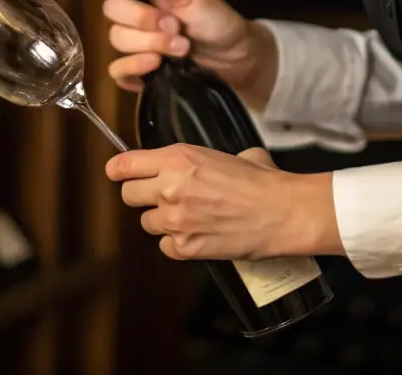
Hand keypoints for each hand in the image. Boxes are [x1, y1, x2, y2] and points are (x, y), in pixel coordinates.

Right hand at [87, 0, 275, 105]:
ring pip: (116, 40)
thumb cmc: (213, 17)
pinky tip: (156, 67)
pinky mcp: (136, 68)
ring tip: (182, 47)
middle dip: (143, 19)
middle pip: (110, 10)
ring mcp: (131, 40)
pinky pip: (117, 70)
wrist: (232, 55)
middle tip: (175, 25)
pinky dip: (135, 68)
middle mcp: (131, 10)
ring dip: (151, 44)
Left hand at [105, 143, 341, 260]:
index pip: (126, 164)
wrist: (283, 212)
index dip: (119, 169)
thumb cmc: (263, 181)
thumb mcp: (229, 154)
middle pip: (129, 195)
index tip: (118, 172)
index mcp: (179, 158)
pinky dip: (176, 243)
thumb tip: (198, 166)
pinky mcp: (185, 247)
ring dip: (162, 220)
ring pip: (147, 223)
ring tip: (189, 217)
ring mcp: (176, 220)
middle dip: (142, 196)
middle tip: (162, 197)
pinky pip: (164, 246)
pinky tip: (197, 235)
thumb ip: (200, 160)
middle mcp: (170, 187)